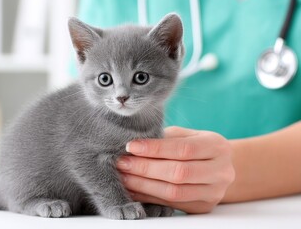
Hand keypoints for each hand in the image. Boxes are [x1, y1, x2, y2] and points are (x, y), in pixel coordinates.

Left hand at [117, 126, 234, 213]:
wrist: (219, 167)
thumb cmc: (196, 146)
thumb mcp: (186, 135)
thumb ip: (165, 138)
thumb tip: (134, 145)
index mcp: (217, 146)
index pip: (183, 149)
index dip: (155, 148)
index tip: (131, 146)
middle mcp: (221, 171)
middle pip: (179, 173)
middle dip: (145, 168)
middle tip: (122, 163)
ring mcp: (214, 192)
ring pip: (174, 192)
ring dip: (144, 185)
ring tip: (124, 177)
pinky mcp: (203, 207)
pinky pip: (171, 204)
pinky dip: (149, 197)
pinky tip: (133, 190)